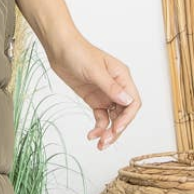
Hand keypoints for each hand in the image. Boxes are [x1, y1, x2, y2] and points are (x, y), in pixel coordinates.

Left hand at [48, 34, 140, 150]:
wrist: (59, 49)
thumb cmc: (78, 53)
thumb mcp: (95, 71)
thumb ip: (111, 88)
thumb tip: (127, 101)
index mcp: (122, 77)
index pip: (133, 102)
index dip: (128, 118)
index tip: (117, 128)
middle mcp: (117, 87)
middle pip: (124, 114)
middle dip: (117, 129)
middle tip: (107, 141)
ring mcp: (105, 94)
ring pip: (113, 118)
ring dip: (108, 131)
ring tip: (100, 144)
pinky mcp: (94, 99)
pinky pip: (100, 117)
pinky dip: (98, 127)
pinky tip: (92, 135)